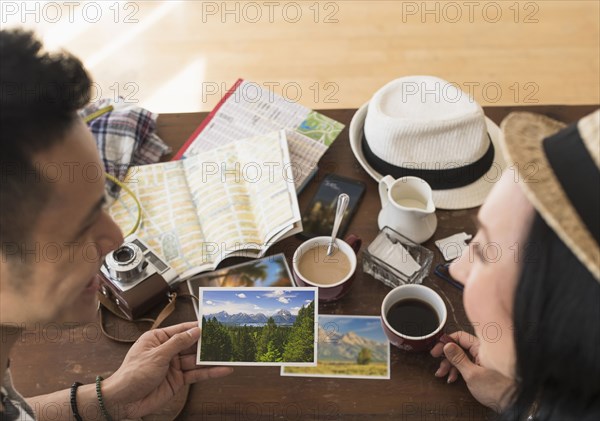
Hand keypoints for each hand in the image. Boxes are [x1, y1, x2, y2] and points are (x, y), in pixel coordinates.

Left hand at [104, 321, 232, 418]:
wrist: (123, 401)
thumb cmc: (132, 374)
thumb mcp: (157, 355)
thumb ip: (178, 343)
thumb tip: (195, 331)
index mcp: (158, 338)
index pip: (181, 329)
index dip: (197, 327)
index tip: (213, 324)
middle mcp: (167, 350)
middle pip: (191, 344)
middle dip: (207, 343)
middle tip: (226, 339)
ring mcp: (173, 366)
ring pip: (196, 360)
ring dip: (211, 358)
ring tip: (228, 354)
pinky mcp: (178, 380)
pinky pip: (196, 374)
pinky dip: (209, 372)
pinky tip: (222, 370)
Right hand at [430, 331, 514, 411]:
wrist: (510, 404)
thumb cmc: (496, 390)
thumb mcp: (472, 374)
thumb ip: (458, 359)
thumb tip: (447, 345)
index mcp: (481, 348)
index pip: (460, 336)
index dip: (446, 341)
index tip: (437, 348)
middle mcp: (482, 352)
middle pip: (459, 347)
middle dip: (446, 355)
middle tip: (436, 360)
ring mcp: (481, 360)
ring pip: (460, 357)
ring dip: (449, 365)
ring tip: (443, 373)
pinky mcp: (480, 368)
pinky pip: (465, 364)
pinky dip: (456, 371)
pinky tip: (452, 378)